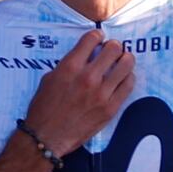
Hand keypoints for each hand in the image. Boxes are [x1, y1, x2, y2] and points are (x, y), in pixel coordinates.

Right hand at [21, 34, 139, 169]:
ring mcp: (101, 93)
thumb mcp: (49, 79)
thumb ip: (67, 65)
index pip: (91, 39)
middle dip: (114, 46)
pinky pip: (128, 85)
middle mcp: (87, 77)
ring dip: (125, 59)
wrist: (47, 136)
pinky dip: (128, 77)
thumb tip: (84, 58)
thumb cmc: (44, 108)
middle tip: (113, 49)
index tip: (99, 37)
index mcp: (69, 67)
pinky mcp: (110, 107)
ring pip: (125, 65)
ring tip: (123, 60)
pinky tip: (124, 77)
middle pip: (113, 49)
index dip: (97, 35)